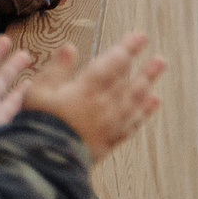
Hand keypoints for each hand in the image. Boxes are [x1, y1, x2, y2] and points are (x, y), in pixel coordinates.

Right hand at [23, 33, 164, 162]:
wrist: (47, 162)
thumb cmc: (39, 124)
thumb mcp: (38, 91)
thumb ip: (57, 69)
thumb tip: (71, 48)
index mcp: (86, 90)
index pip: (112, 64)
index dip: (127, 48)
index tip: (139, 36)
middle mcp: (104, 105)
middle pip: (129, 81)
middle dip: (143, 65)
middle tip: (158, 55)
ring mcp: (110, 124)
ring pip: (135, 99)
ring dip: (149, 82)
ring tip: (159, 68)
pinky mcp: (111, 140)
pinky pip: (134, 122)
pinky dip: (145, 110)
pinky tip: (153, 101)